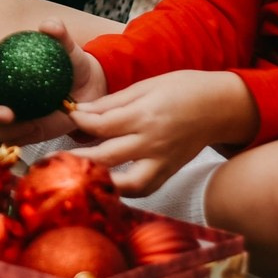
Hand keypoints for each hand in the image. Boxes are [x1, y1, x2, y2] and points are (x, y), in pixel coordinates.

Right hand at [0, 13, 108, 147]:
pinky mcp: (20, 133)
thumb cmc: (71, 66)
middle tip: (9, 115)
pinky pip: (9, 141)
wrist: (87, 91)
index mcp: (0, 72)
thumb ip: (59, 35)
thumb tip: (49, 25)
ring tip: (31, 126)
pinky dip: (18, 139)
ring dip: (4, 130)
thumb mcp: (68, 49)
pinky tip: (36, 130)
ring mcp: (8, 116)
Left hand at [66, 69, 255, 196]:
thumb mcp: (146, 86)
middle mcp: (153, 142)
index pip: (103, 125)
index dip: (80, 121)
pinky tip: (106, 185)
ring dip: (101, 183)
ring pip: (127, 183)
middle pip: (108, 157)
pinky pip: (145, 189)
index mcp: (146, 115)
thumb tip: (81, 111)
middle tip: (56, 157)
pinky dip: (124, 190)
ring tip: (78, 178)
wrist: (221, 106)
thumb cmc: (183, 89)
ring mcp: (162, 161)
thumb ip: (112, 103)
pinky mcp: (169, 172)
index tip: (67, 116)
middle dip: (78, 158)